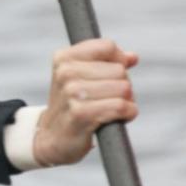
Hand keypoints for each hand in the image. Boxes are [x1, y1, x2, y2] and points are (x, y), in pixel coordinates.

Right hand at [33, 38, 138, 166]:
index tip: (111, 77)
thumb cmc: (71, 106)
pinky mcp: (81, 113)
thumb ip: (106, 62)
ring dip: (126, 101)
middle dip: (122, 85)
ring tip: (111, 109)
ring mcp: (72, 93)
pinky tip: (119, 118)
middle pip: (119, 70)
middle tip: (109, 99)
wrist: (52, 139)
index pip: (108, 47)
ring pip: (123, 88)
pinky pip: (121, 106)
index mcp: (64, 58)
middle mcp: (66, 73)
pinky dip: (128, 113)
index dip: (118, 62)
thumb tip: (132, 57)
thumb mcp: (81, 78)